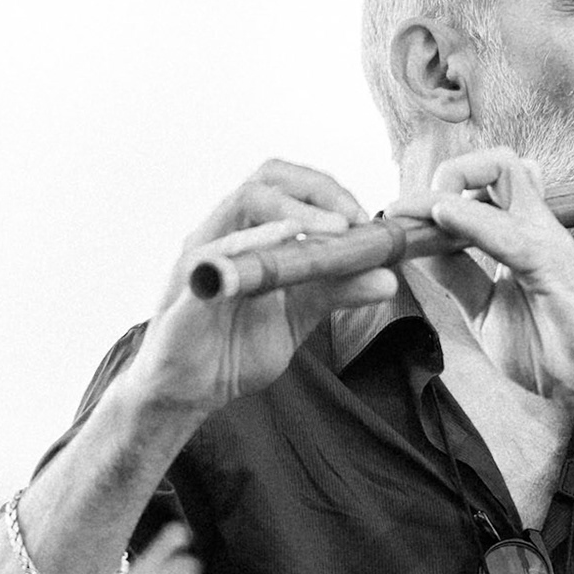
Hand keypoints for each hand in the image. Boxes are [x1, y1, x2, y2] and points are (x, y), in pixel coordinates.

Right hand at [129, 159, 398, 413]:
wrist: (192, 393)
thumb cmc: (237, 345)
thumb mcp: (299, 314)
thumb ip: (337, 291)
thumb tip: (388, 277)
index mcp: (246, 233)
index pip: (284, 184)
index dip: (327, 190)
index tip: (365, 220)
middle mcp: (221, 234)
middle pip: (264, 180)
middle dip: (315, 190)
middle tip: (353, 221)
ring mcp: (200, 258)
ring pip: (240, 204)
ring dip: (294, 211)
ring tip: (334, 230)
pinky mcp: (185, 291)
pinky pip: (214, 258)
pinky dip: (251, 245)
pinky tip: (284, 246)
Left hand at [388, 147, 573, 419]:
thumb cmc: (550, 347)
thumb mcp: (485, 309)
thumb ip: (457, 276)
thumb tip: (418, 250)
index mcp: (523, 234)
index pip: (486, 181)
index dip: (438, 191)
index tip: (402, 221)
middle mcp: (536, 227)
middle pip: (497, 162)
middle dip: (448, 174)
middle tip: (413, 215)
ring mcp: (547, 240)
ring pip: (503, 176)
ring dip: (447, 189)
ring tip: (411, 217)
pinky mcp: (554, 265)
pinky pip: (507, 232)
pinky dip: (469, 220)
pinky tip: (441, 219)